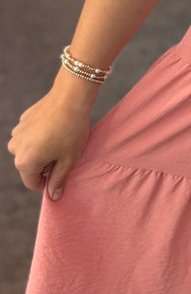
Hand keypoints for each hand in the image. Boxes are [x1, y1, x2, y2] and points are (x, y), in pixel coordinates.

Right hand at [8, 82, 92, 200]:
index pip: (33, 183)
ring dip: (41, 150)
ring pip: (28, 150)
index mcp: (25, 162)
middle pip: (29, 166)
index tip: (61, 172)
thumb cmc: (71, 130)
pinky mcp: (23, 120)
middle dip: (44, 165)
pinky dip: (39, 136)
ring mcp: (18, 133)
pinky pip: (30, 135)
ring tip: (59, 141)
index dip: (48, 182)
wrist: (70, 98)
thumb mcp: (69, 159)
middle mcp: (16, 148)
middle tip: (63, 154)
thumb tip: (54, 195)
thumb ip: (59, 179)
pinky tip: (55, 128)